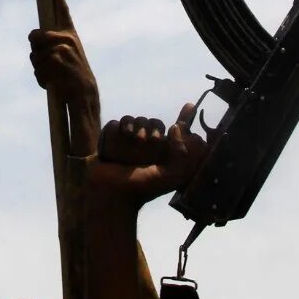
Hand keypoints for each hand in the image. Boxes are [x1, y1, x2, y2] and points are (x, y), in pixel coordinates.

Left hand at [28, 0, 98, 104]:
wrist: (84, 95)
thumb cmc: (71, 77)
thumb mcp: (65, 56)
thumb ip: (51, 44)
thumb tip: (33, 36)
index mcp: (70, 35)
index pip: (61, 9)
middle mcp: (67, 38)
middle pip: (34, 35)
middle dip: (35, 49)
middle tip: (46, 62)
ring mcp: (62, 48)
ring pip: (33, 54)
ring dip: (38, 68)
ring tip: (54, 75)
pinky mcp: (56, 59)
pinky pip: (37, 67)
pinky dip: (41, 78)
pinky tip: (53, 83)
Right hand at [87, 104, 206, 209]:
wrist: (109, 193)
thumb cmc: (141, 189)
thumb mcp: (170, 176)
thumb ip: (179, 154)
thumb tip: (175, 127)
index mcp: (161, 154)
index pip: (174, 132)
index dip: (183, 118)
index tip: (189, 106)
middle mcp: (145, 146)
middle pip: (154, 122)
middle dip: (154, 127)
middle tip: (153, 141)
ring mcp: (127, 141)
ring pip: (137, 120)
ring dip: (139, 126)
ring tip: (137, 139)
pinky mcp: (111, 138)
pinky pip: (120, 123)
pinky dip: (124, 125)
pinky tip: (126, 134)